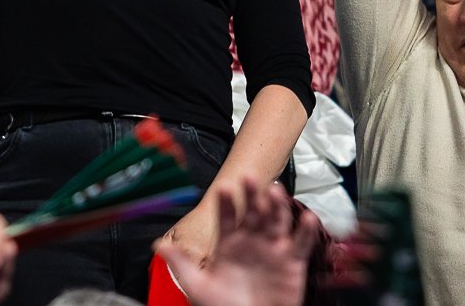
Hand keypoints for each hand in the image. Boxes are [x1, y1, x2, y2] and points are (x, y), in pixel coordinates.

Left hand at [155, 179, 317, 305]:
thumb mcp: (198, 287)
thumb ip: (181, 264)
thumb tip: (158, 244)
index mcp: (228, 244)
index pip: (226, 218)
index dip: (226, 204)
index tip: (223, 190)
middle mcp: (251, 241)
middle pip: (253, 212)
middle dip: (252, 195)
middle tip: (249, 177)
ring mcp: (273, 249)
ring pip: (276, 221)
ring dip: (277, 205)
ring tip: (276, 190)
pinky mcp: (292, 262)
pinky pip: (300, 244)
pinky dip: (305, 231)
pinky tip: (306, 217)